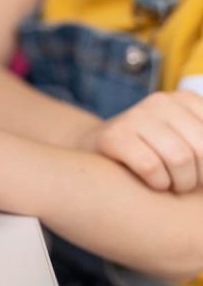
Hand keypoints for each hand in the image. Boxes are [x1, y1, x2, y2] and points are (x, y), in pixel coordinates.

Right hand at [83, 90, 202, 192]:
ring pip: (180, 159)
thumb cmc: (151, 152)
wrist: (93, 151)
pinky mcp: (113, 136)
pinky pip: (151, 167)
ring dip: (182, 183)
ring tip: (174, 186)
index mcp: (185, 99)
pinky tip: (154, 183)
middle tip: (191, 186)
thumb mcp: (185, 139)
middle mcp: (160, 102)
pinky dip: (158, 183)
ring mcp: (134, 116)